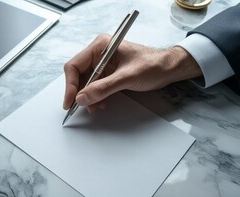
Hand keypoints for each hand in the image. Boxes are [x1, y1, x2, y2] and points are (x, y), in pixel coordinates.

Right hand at [63, 34, 201, 111]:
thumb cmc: (152, 66)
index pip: (75, 66)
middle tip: (80, 108)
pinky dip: (96, 97)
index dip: (71, 85)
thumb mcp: (126, 78)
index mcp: (100, 46)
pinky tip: (101, 104)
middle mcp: (99, 53)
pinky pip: (96, 86)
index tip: (70, 102)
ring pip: (86, 83)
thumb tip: (81, 98)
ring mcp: (104, 64)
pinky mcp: (109, 73)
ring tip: (95, 107)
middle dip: (79, 93)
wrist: (169, 69)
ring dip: (88, 97)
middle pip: (78, 75)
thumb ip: (103, 88)